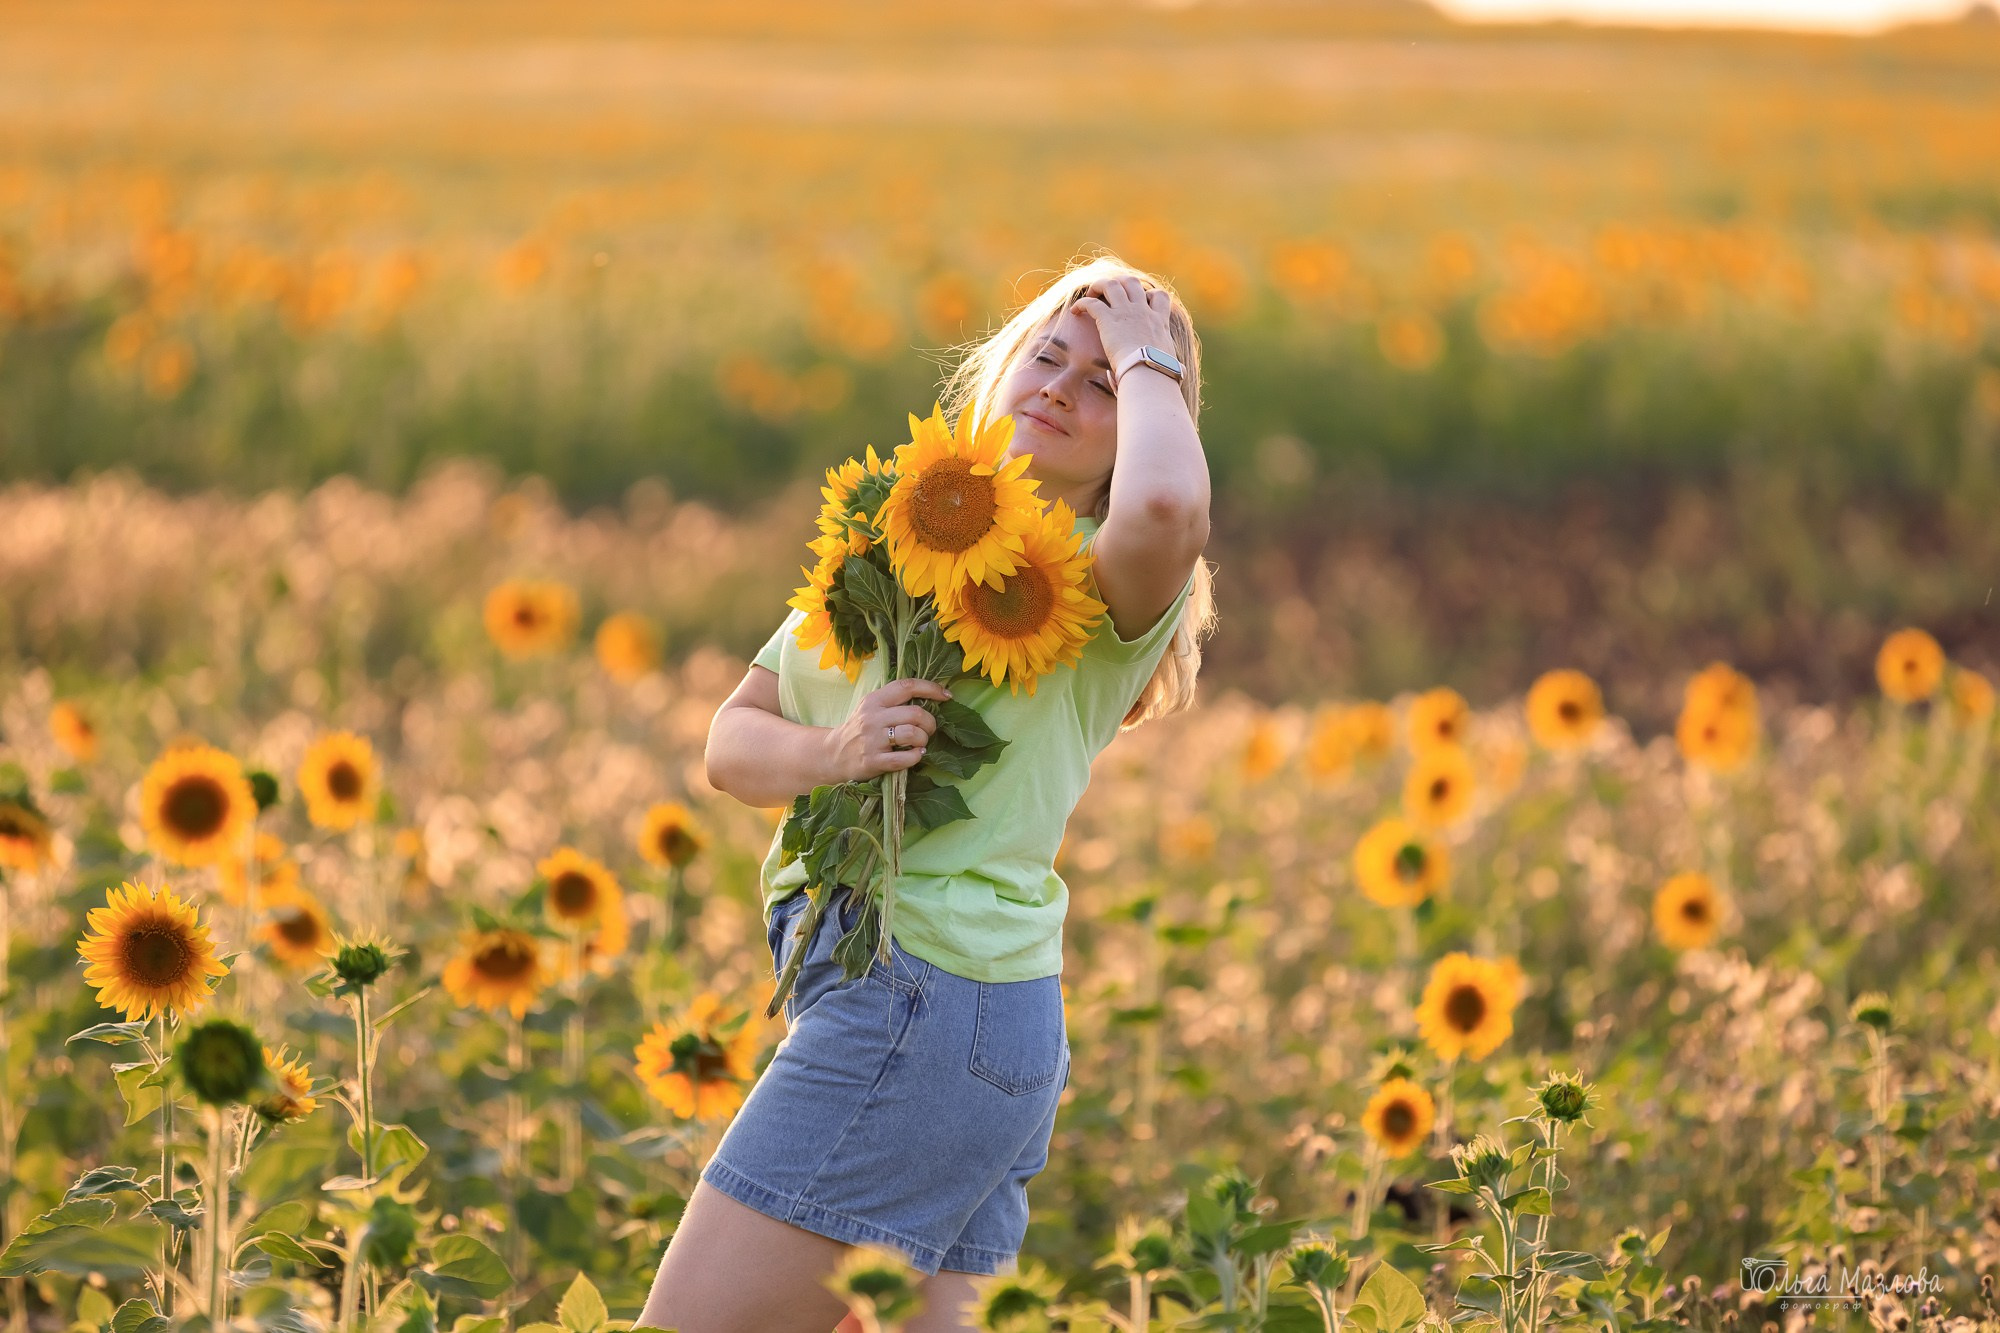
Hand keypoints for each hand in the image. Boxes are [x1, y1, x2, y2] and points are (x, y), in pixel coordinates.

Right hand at [824, 677, 951, 781]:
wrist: (833, 755)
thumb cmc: (860, 729)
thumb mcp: (870, 708)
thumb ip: (893, 700)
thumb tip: (929, 694)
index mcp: (875, 700)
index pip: (907, 686)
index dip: (931, 688)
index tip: (946, 695)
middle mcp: (873, 717)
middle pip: (915, 713)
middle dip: (930, 723)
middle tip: (929, 730)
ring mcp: (872, 740)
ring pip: (912, 734)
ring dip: (923, 740)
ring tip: (921, 743)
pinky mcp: (873, 761)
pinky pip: (904, 759)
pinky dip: (916, 757)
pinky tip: (916, 755)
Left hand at [1069, 276, 1174, 379]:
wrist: (1148, 371)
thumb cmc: (1159, 373)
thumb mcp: (1167, 363)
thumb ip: (1163, 361)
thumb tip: (1168, 374)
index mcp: (1159, 322)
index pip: (1159, 296)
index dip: (1148, 295)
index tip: (1140, 303)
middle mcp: (1143, 312)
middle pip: (1133, 283)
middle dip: (1120, 283)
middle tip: (1110, 294)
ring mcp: (1126, 312)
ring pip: (1112, 284)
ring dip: (1100, 286)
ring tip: (1092, 294)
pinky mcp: (1109, 319)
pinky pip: (1091, 303)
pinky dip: (1082, 303)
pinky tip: (1075, 310)